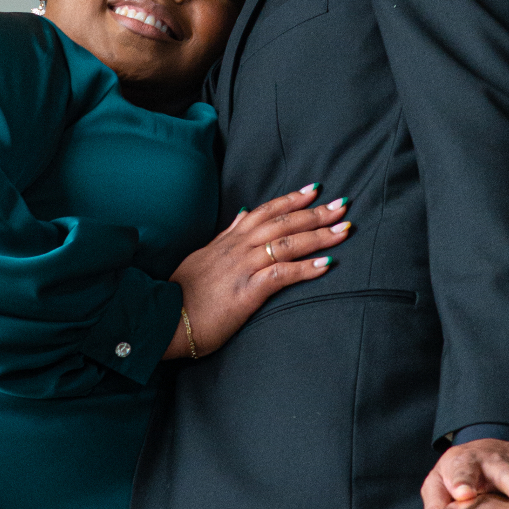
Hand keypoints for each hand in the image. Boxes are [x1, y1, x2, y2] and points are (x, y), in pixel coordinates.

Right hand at [163, 185, 351, 359]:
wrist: (164, 319)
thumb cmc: (183, 293)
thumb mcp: (202, 256)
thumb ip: (225, 236)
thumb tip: (242, 215)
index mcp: (228, 241)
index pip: (265, 212)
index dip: (291, 199)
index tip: (315, 189)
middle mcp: (237, 249)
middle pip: (283, 223)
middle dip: (316, 213)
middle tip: (343, 205)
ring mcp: (242, 268)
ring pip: (287, 244)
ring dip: (319, 236)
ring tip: (344, 230)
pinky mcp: (246, 292)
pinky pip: (281, 275)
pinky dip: (305, 268)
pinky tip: (327, 264)